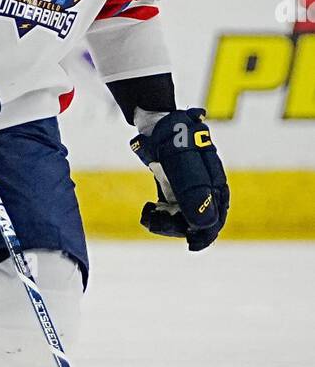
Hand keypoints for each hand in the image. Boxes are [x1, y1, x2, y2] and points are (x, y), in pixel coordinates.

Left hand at [131, 108, 229, 250]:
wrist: (154, 121)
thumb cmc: (172, 138)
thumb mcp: (182, 162)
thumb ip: (194, 191)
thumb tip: (204, 224)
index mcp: (215, 179)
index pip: (217, 214)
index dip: (206, 233)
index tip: (191, 245)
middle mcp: (205, 185)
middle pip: (202, 218)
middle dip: (182, 228)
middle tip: (159, 224)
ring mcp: (189, 186)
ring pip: (184, 216)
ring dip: (168, 222)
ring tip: (150, 214)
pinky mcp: (173, 186)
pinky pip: (171, 209)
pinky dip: (161, 214)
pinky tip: (149, 209)